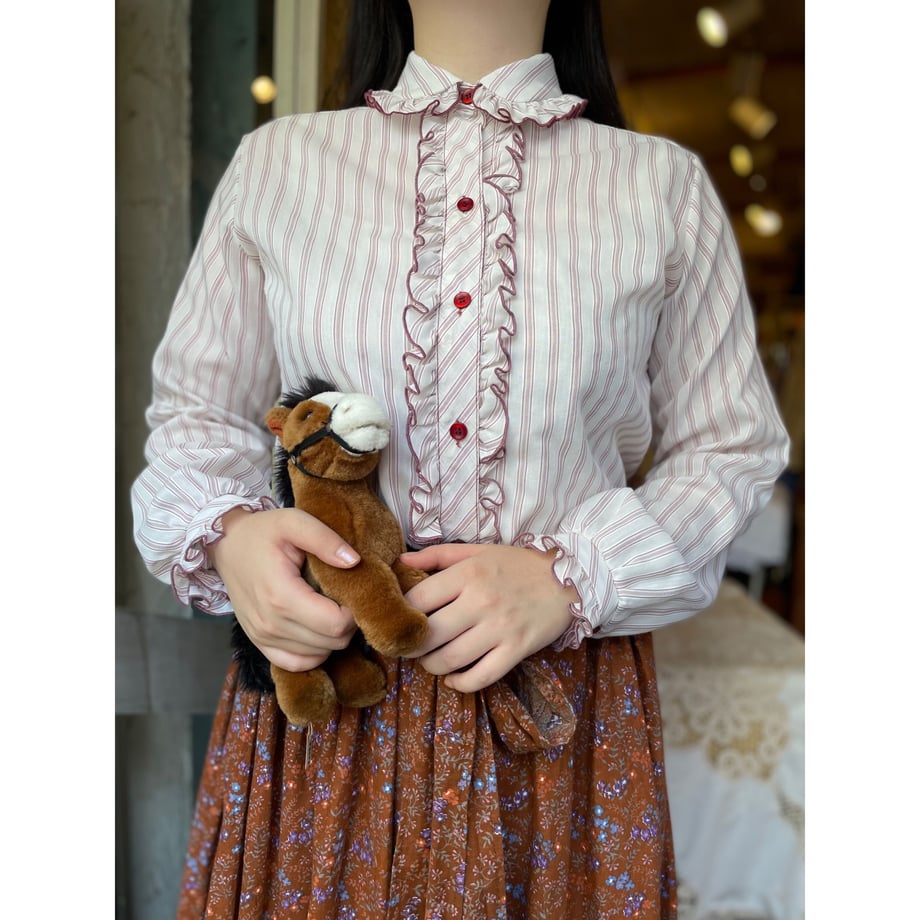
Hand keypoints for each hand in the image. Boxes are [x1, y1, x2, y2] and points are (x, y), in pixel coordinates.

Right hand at [207, 507, 360, 671]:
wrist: (226, 544)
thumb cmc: (262, 532)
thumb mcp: (294, 521)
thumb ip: (326, 540)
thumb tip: (354, 562)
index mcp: (281, 595)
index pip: (335, 624)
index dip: (354, 611)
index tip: (354, 591)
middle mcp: (270, 624)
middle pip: (332, 643)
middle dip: (348, 623)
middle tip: (345, 597)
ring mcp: (263, 637)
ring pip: (319, 655)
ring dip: (333, 636)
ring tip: (330, 607)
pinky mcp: (259, 643)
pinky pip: (297, 663)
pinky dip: (315, 652)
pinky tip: (318, 628)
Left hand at [400, 543, 576, 692]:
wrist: (569, 578)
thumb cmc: (517, 564)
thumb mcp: (478, 551)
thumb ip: (437, 555)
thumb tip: (400, 563)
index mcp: (468, 573)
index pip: (419, 599)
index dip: (401, 615)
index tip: (399, 622)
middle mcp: (482, 601)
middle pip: (429, 635)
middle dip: (412, 646)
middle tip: (409, 647)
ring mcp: (500, 628)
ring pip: (451, 660)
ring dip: (432, 666)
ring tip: (431, 660)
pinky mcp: (517, 649)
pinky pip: (481, 677)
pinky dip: (461, 684)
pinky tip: (454, 678)